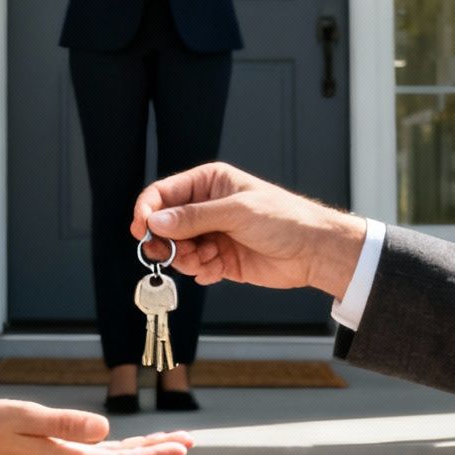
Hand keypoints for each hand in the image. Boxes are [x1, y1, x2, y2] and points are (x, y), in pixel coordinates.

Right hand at [131, 162, 367, 297]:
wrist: (313, 252)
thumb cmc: (284, 219)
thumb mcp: (235, 212)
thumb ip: (193, 218)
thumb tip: (157, 221)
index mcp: (208, 183)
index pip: (164, 193)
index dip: (148, 210)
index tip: (141, 230)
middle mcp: (206, 207)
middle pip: (165, 225)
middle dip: (167, 242)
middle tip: (173, 254)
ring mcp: (212, 234)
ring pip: (177, 250)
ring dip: (186, 259)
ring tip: (207, 261)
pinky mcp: (219, 259)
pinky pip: (194, 267)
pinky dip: (200, 271)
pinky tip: (217, 270)